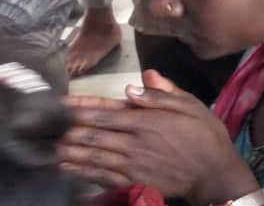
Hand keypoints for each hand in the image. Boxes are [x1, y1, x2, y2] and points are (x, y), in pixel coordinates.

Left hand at [59, 71, 261, 201]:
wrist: (213, 171)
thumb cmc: (205, 135)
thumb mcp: (192, 106)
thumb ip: (163, 94)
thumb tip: (134, 85)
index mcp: (148, 119)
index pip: (107, 111)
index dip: (82, 108)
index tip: (62, 105)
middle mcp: (135, 141)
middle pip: (94, 134)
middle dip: (69, 130)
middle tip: (48, 127)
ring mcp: (132, 163)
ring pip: (93, 155)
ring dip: (70, 151)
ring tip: (51, 146)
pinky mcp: (133, 181)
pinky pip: (101, 175)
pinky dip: (82, 171)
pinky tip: (69, 167)